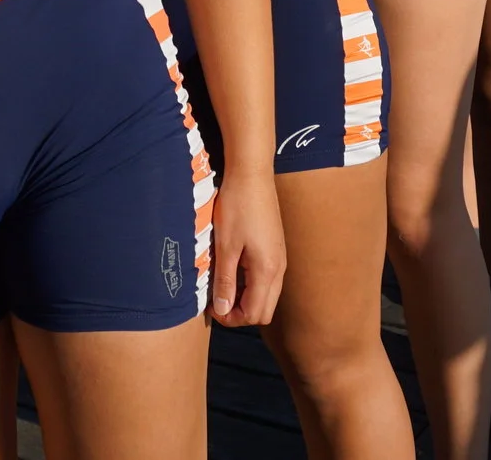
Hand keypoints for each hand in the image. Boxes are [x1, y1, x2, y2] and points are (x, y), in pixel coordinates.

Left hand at [207, 165, 284, 328]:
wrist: (252, 173)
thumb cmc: (237, 207)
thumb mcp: (226, 246)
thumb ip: (225, 281)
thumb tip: (222, 310)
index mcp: (268, 271)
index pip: (254, 314)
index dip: (231, 318)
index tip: (211, 307)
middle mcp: (279, 269)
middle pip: (263, 310)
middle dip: (239, 312)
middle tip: (216, 300)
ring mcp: (279, 259)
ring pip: (266, 295)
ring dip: (244, 298)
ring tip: (221, 284)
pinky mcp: (275, 248)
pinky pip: (266, 279)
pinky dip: (249, 284)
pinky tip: (232, 268)